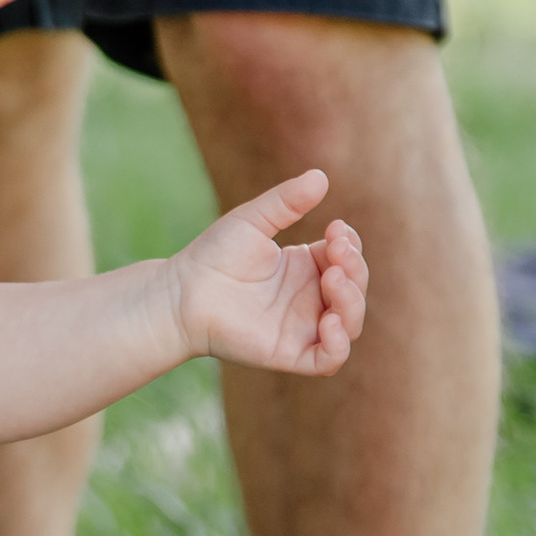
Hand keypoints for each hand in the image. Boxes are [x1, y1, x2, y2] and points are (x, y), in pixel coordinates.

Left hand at [171, 169, 366, 374]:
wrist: (181, 293)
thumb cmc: (213, 256)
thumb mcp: (252, 220)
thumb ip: (286, 201)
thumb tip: (321, 176)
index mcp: (305, 269)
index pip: (347, 259)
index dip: (350, 245)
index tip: (336, 229)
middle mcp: (308, 300)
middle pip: (354, 289)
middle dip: (355, 268)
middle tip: (336, 248)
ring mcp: (301, 328)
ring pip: (350, 323)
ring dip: (352, 301)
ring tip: (333, 278)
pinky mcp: (289, 353)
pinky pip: (329, 359)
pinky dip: (338, 344)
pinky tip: (330, 321)